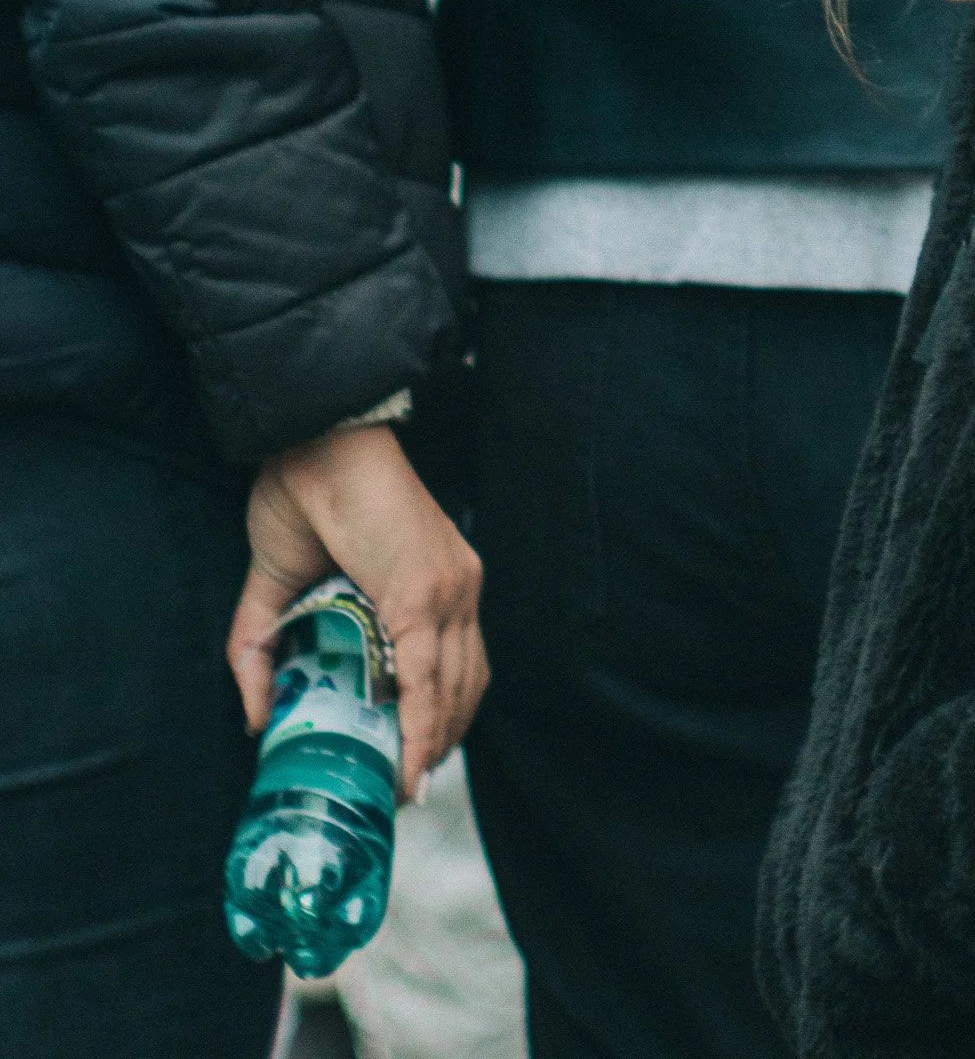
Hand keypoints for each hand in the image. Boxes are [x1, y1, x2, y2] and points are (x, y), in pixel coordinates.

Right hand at [228, 424, 488, 800]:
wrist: (316, 441)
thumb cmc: (301, 496)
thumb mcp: (276, 584)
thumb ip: (263, 648)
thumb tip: (256, 719)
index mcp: (436, 584)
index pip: (458, 664)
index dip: (443, 716)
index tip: (420, 762)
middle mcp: (455, 591)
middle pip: (464, 684)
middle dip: (439, 740)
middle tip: (407, 787)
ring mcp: (447, 592)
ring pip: (452, 688)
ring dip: (430, 743)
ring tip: (403, 786)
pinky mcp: (424, 594)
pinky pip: (428, 676)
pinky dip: (419, 725)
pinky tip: (407, 763)